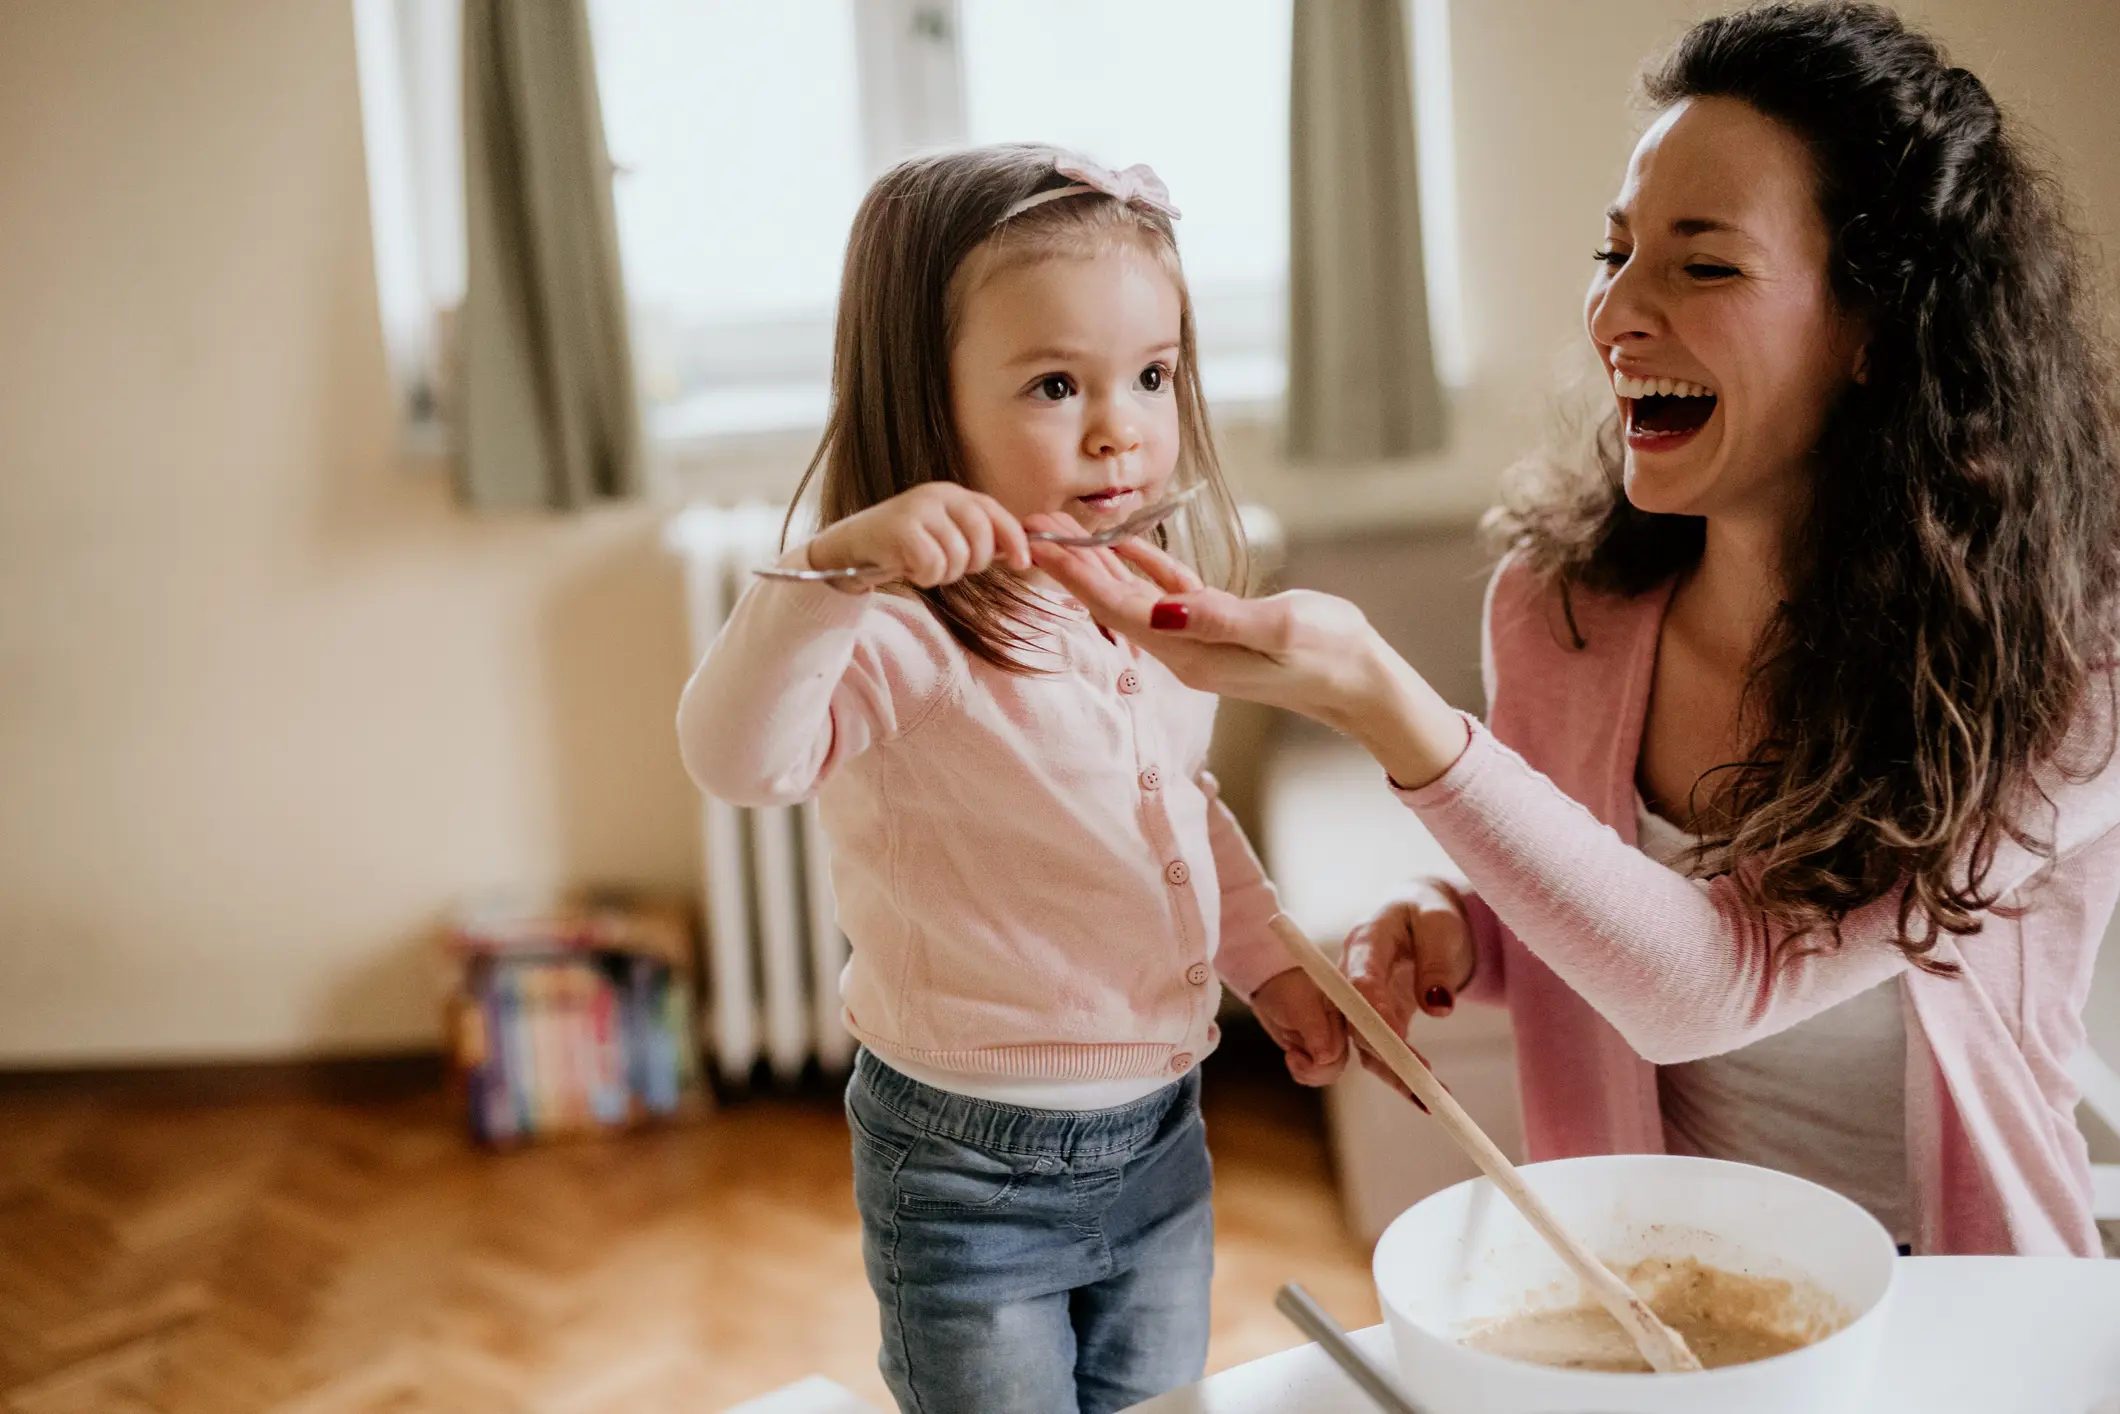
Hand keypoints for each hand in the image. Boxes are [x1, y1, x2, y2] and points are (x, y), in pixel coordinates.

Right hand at [806, 483, 1029, 590]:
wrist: (851, 548)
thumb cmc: (904, 547)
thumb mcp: (945, 536)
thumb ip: (976, 539)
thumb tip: (1019, 554)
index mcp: (954, 494)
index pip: (996, 514)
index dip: (1015, 540)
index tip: (1022, 563)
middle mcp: (939, 494)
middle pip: (981, 538)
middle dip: (972, 564)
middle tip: (949, 569)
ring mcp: (918, 508)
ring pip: (957, 557)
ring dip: (943, 574)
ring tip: (923, 567)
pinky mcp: (900, 528)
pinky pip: (932, 565)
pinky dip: (924, 577)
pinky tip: (909, 568)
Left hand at [1025, 526, 1468, 787]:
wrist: (1362, 681)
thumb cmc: (1329, 650)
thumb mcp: (1279, 628)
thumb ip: (1219, 616)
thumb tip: (1162, 609)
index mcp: (1191, 651)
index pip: (1117, 609)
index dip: (1073, 575)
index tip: (1037, 545)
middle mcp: (1184, 649)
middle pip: (1112, 603)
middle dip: (1071, 564)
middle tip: (1033, 524)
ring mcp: (1198, 640)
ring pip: (1134, 596)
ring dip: (1099, 563)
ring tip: (1064, 529)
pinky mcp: (1216, 627)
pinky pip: (1166, 593)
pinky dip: (1141, 566)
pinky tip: (1121, 544)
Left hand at [1248, 968, 1349, 1085]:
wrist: (1268, 983)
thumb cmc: (1286, 987)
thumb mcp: (1301, 1007)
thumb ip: (1317, 1032)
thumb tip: (1326, 1058)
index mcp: (1344, 1017)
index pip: (1342, 1051)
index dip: (1323, 1061)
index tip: (1298, 1053)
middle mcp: (1339, 1031)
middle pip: (1336, 1066)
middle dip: (1312, 1069)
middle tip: (1291, 1055)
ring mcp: (1327, 1041)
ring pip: (1327, 1072)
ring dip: (1306, 1071)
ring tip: (1290, 1055)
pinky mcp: (1314, 1048)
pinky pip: (1315, 1072)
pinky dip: (1302, 1071)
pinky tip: (1291, 1057)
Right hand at [1342, 880, 1473, 1092]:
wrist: (1422, 915)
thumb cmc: (1429, 912)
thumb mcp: (1440, 923)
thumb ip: (1436, 961)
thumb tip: (1438, 1007)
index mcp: (1366, 941)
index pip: (1360, 980)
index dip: (1372, 1013)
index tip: (1396, 1040)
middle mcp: (1354, 975)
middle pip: (1356, 1021)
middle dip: (1384, 1053)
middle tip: (1419, 1080)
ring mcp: (1363, 1000)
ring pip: (1366, 1045)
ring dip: (1395, 1073)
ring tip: (1431, 1099)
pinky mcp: (1378, 1019)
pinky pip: (1383, 1050)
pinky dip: (1404, 1075)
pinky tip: (1430, 1097)